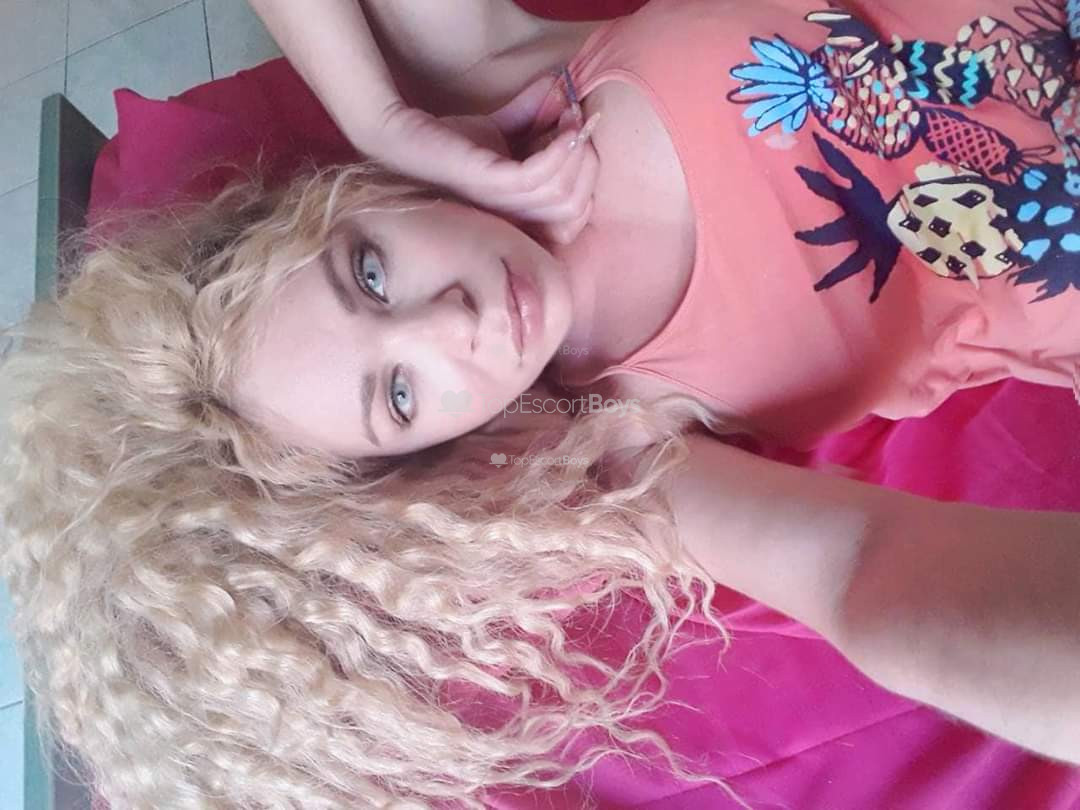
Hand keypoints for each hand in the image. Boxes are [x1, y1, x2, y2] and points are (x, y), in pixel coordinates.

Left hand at [367, 74, 600, 245]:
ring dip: (576, 152)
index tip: (582, 140)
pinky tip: (561, 129)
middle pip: (574, 207)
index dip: (588, 180)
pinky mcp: (490, 183)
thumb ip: (535, 120)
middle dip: (587, 164)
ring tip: (570, 119)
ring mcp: (500, 205)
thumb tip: (568, 96)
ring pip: (562, 194)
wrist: (404, 135)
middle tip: (579, 126)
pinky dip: (559, 151)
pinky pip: (540, 177)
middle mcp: (512, 220)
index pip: (574, 218)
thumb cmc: (451, 141)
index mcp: (519, 218)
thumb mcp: (503, 134)